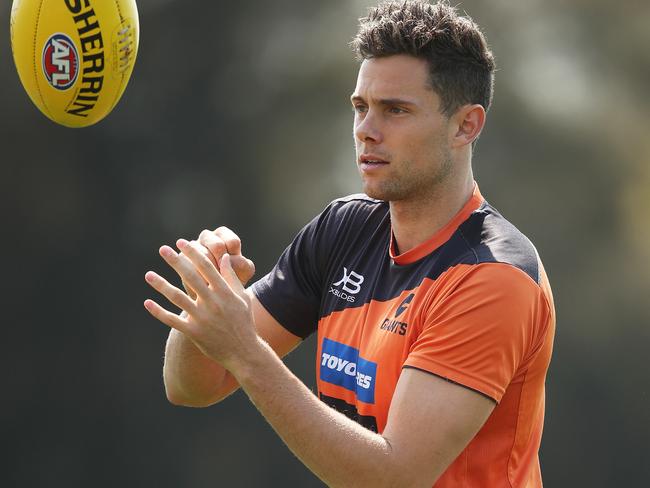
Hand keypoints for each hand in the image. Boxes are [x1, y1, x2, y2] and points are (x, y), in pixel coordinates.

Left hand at [145, 239, 256, 368]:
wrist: (244, 351)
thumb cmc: (244, 322)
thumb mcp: (242, 297)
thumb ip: (232, 277)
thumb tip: (225, 257)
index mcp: (225, 292)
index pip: (207, 266)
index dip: (194, 253)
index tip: (182, 242)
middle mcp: (213, 303)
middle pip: (191, 277)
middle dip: (176, 261)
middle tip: (163, 249)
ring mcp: (202, 318)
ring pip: (177, 298)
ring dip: (161, 285)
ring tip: (148, 275)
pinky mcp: (194, 332)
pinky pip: (172, 320)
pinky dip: (158, 312)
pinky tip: (147, 302)